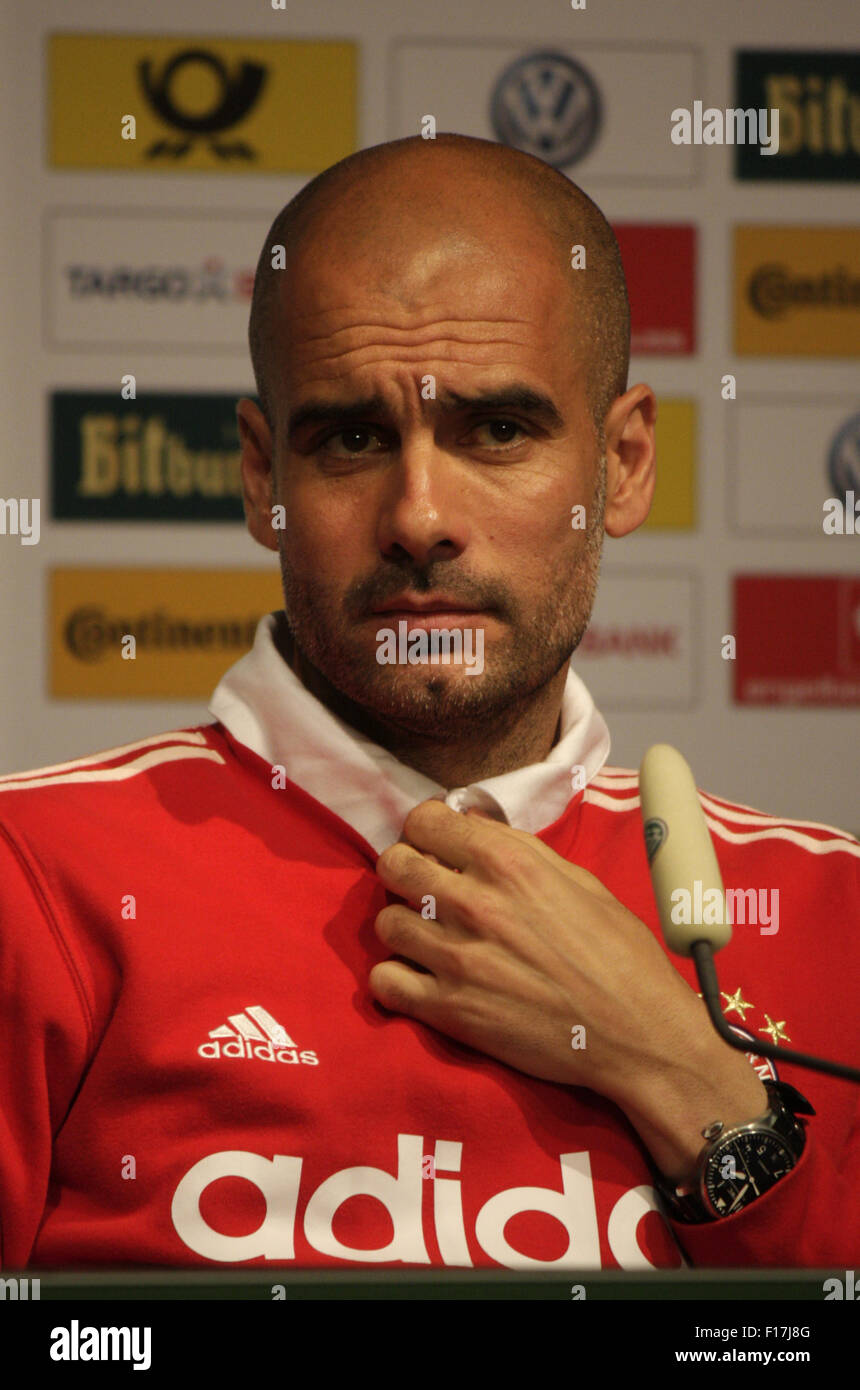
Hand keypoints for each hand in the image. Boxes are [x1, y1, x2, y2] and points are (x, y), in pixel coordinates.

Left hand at [370, 800, 711, 1098]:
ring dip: (403, 925)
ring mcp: (457, 958)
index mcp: (509, 863)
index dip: (425, 830)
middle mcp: (475, 903)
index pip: (424, 821)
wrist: (637, 1033)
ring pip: (385, 922)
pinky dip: (395, 979)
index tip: (435, 844)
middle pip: (393, 864)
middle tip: (424, 887)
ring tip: (428, 936)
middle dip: (404, 870)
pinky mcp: (450, 1010)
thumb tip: (474, 824)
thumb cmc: (619, 954)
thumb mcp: (579, 881)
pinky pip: (384, 982)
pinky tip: (420, 977)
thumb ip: (520, 849)